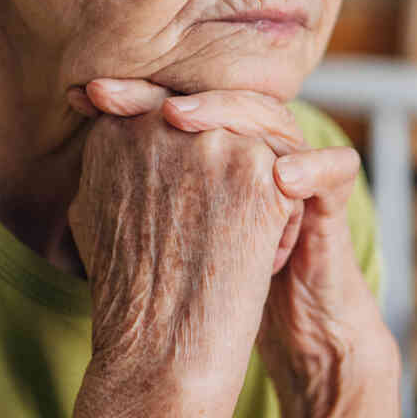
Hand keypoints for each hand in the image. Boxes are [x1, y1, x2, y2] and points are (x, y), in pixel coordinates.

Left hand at [70, 79, 401, 417]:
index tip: (83, 96)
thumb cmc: (218, 281)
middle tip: (119, 98)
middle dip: (171, 93)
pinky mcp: (330, 202)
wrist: (285, 324)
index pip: (178, 101)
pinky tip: (278, 177)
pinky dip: (310, 167)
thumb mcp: (169, 231)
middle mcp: (258, 147)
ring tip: (181, 120)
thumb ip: (138, 192)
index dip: (134, 94)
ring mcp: (297, 168)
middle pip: (222, 96)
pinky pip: (333, 168)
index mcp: (218, 147)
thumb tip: (83, 150)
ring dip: (229, 113)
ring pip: (275, 117)